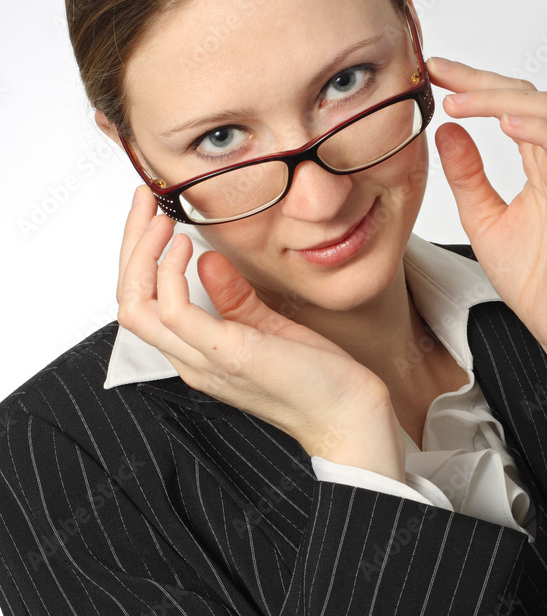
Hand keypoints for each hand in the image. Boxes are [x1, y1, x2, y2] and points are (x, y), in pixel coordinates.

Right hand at [116, 187, 405, 477]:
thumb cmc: (316, 377)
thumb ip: (233, 296)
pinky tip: (187, 246)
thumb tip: (206, 258)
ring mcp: (205, 361)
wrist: (347, 414)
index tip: (150, 214)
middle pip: (129, 301)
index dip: (137, 255)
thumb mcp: (266, 324)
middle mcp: (190, 361)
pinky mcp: (228, 354)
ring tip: (162, 220)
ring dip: (142, 254)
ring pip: (137, 306)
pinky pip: (174, 311)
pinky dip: (171, 273)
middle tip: (144, 202)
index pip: (141, 303)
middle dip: (130, 244)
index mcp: (196, 354)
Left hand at [426, 58, 546, 364]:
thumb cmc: (531, 275)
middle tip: (439, 70)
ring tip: (458, 100)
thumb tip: (445, 130)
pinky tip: (504, 124)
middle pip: (524, 97)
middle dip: (479, 80)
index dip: (471, 84)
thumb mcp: (480, 216)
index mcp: (535, 163)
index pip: (505, 106)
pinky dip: (538, 129)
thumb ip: (466, 174)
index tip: (434, 71)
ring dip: (500, 99)